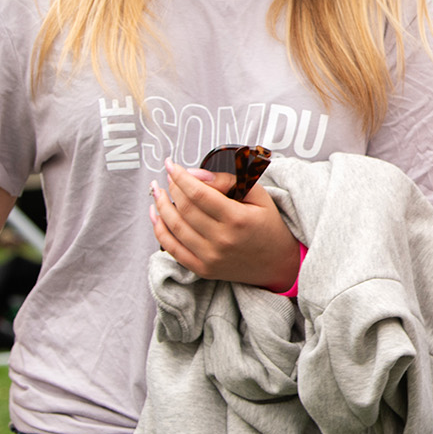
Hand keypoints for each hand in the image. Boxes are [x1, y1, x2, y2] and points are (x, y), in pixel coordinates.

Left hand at [151, 160, 301, 289]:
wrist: (277, 263)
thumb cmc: (267, 224)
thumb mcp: (257, 195)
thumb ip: (227, 181)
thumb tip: (195, 174)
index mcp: (238, 219)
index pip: (199, 194)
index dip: (181, 177)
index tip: (170, 164)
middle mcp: (222, 240)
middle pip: (185, 209)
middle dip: (171, 188)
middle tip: (167, 175)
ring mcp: (210, 258)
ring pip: (174, 227)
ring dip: (161, 206)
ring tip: (157, 191)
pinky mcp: (202, 269)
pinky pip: (172, 249)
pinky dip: (159, 230)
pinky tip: (155, 213)